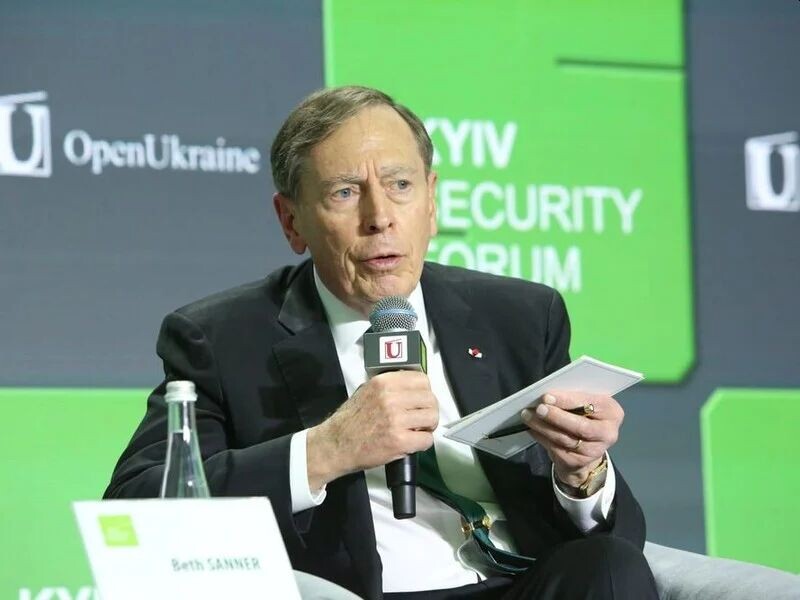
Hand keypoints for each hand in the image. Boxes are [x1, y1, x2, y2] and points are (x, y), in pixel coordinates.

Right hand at [306, 371, 437, 489]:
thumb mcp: (367, 390)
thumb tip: (413, 386)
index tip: (420, 401)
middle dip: (429, 410)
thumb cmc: (351, 418)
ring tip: (417, 430)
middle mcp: (392, 398)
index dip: (425, 392)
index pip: (422, 379)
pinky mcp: (399, 441)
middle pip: (431, 399)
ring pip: (432, 418)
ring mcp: (396, 420)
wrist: (336, 445)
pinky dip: (422, 443)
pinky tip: (411, 443)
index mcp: (384, 382)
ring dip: (427, 426)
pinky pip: (427, 440)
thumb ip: (389, 386)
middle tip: (421, 419)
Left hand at [521, 391, 623, 487]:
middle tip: (538, 408)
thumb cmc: (585, 416)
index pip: (590, 404)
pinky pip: (556, 449)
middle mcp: (608, 433)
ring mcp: (595, 451)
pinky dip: (541, 437)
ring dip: (543, 427)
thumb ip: (573, 399)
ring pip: (565, 438)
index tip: (547, 396)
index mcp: (612, 412)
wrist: (587, 447)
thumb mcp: (585, 403)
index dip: (567, 401)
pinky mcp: (579, 462)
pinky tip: (532, 429)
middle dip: (556, 416)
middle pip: (580, 426)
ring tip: (528, 416)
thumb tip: (548, 396)